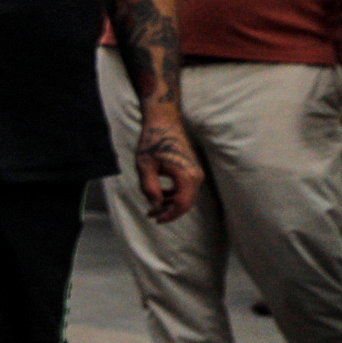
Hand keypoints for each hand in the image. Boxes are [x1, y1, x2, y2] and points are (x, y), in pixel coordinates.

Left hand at [133, 107, 201, 223]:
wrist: (164, 123)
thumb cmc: (152, 142)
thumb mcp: (145, 167)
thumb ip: (150, 188)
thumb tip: (155, 206)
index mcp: (186, 176)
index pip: (182, 204)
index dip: (169, 215)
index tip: (156, 219)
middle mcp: (196, 175)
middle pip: (185, 203)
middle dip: (168, 211)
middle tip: (150, 214)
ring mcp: (196, 172)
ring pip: (186, 196)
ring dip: (170, 203)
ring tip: (152, 207)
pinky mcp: (192, 170)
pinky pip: (185, 188)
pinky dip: (174, 194)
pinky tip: (160, 195)